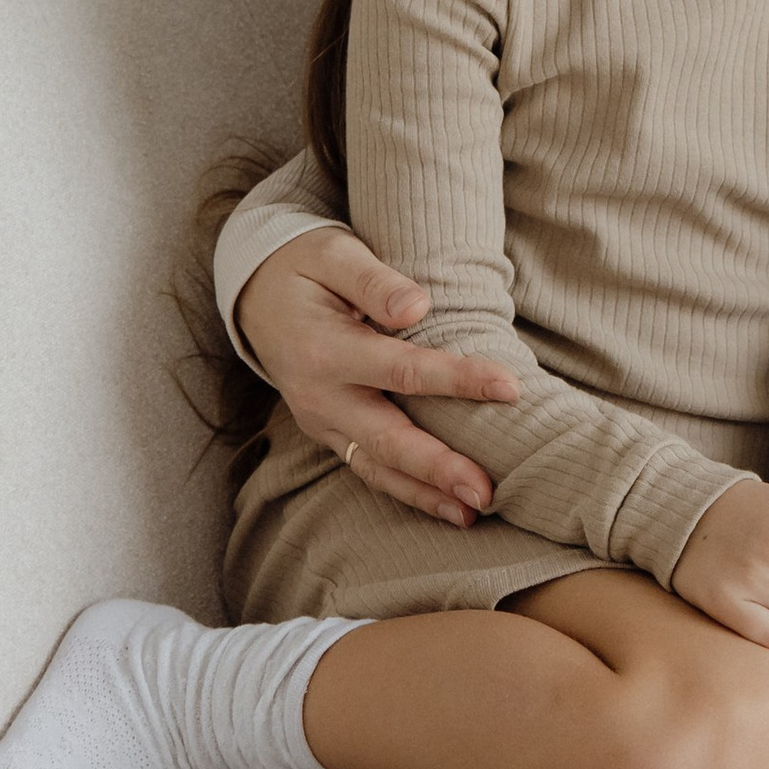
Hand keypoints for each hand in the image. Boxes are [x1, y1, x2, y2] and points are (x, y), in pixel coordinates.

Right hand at [238, 230, 520, 524]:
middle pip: (387, 439)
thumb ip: (373, 281)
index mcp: (324, 350)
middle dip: (438, 469)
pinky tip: (445, 507)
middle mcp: (319, 396)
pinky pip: (368, 468)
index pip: (402, 369)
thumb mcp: (333, 254)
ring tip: (474, 513)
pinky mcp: (328, 432)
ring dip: (425, 494)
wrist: (257, 294)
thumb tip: (417, 307)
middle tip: (486, 491)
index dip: (458, 380)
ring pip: (376, 466)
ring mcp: (320, 421)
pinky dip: (406, 491)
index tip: (511, 388)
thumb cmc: (306, 266)